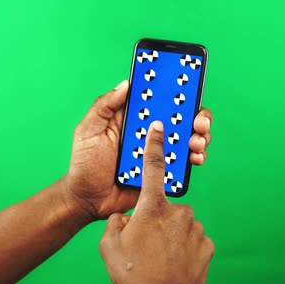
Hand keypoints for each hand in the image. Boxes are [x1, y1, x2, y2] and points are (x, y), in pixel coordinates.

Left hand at [62, 80, 212, 219]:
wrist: (87, 199)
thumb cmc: (84, 163)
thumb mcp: (88, 130)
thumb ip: (104, 106)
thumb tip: (126, 84)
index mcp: (133, 118)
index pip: (158, 98)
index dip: (176, 90)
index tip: (188, 87)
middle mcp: (149, 132)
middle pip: (181, 117)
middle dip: (198, 115)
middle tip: (199, 122)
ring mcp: (158, 151)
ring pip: (188, 139)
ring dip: (200, 136)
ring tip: (197, 141)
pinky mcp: (163, 171)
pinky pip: (184, 163)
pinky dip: (195, 158)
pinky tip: (194, 158)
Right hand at [99, 121, 213, 283]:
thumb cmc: (133, 274)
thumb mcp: (109, 244)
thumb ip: (117, 222)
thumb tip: (128, 217)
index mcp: (152, 208)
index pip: (153, 168)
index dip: (155, 144)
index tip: (159, 126)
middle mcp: (178, 213)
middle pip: (166, 204)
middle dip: (157, 217)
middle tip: (147, 240)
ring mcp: (195, 229)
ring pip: (181, 221)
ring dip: (171, 233)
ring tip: (159, 255)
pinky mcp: (207, 244)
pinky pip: (193, 237)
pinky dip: (184, 245)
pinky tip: (174, 261)